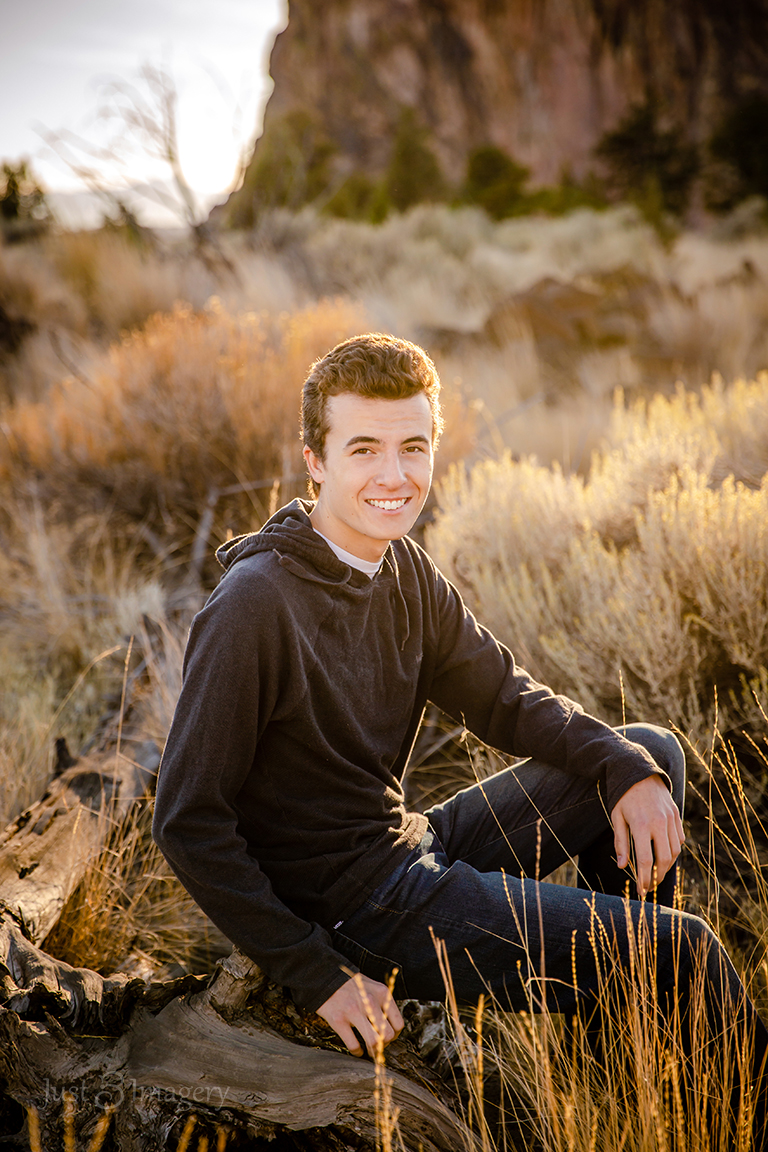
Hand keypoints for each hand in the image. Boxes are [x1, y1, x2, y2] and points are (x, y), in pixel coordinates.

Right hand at [317, 973, 403, 1057]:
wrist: (326, 977)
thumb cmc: (351, 984)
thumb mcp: (372, 986)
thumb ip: (382, 1002)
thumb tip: (391, 1026)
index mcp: (381, 993)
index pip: (398, 1023)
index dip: (395, 1035)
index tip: (388, 1037)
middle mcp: (370, 1002)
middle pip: (388, 1035)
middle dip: (384, 1045)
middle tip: (378, 1045)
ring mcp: (353, 1011)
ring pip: (373, 1041)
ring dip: (373, 1051)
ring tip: (370, 1051)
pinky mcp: (338, 1020)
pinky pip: (353, 1045)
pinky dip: (357, 1052)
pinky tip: (357, 1050)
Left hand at [610, 775, 684, 896]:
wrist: (639, 772)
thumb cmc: (624, 796)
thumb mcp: (617, 818)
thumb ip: (621, 843)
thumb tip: (622, 866)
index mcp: (641, 825)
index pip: (646, 860)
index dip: (644, 878)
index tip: (641, 890)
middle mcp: (659, 823)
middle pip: (664, 859)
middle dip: (657, 876)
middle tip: (649, 885)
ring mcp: (670, 819)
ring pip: (674, 851)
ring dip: (667, 866)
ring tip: (657, 873)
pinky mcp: (676, 815)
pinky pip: (679, 839)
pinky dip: (674, 850)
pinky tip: (665, 856)